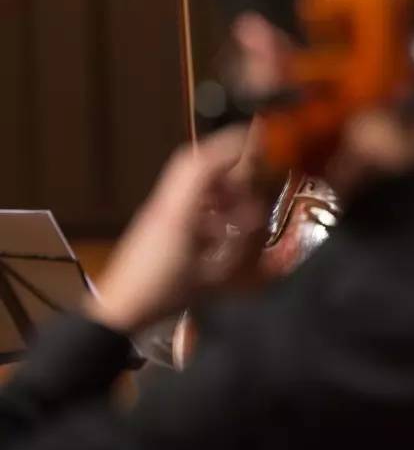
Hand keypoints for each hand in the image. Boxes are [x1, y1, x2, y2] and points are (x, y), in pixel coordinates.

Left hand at [86, 126, 268, 333]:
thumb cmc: (164, 294)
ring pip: (187, 179)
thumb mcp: (211, 277)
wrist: (118, 310)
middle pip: (192, 163)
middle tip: (252, 163)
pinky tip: (218, 220)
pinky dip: (205, 197)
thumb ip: (240, 249)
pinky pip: (182, 196)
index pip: (203, 164)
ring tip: (238, 198)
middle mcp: (166, 204)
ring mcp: (156, 211)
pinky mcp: (153, 222)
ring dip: (216, 181)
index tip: (257, 139)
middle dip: (225, 157)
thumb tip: (260, 223)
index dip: (230, 146)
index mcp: (179, 213)